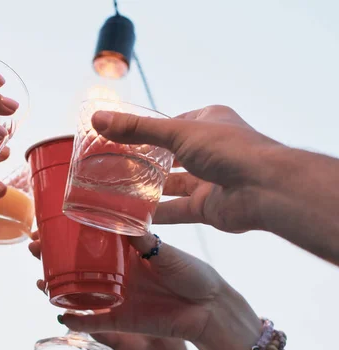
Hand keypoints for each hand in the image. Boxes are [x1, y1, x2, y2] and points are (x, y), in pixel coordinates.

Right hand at [30, 230, 259, 349]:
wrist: (210, 308)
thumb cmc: (192, 273)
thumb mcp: (166, 251)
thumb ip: (143, 239)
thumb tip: (121, 218)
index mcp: (123, 251)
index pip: (88, 239)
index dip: (66, 231)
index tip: (46, 222)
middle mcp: (114, 272)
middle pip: (74, 264)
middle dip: (52, 256)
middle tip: (34, 247)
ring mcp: (114, 296)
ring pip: (77, 292)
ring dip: (56, 287)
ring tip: (40, 280)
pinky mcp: (120, 319)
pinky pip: (93, 322)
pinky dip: (77, 321)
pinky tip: (61, 315)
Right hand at [92, 105, 283, 232]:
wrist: (264, 189)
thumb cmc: (229, 149)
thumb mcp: (177, 132)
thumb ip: (137, 130)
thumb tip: (98, 119)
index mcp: (207, 123)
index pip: (171, 125)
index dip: (146, 132)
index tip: (118, 139)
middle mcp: (209, 151)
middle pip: (170, 156)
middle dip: (145, 163)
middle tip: (113, 167)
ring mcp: (209, 180)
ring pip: (172, 185)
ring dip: (148, 190)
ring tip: (118, 192)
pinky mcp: (207, 207)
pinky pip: (177, 211)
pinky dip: (157, 214)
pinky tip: (133, 217)